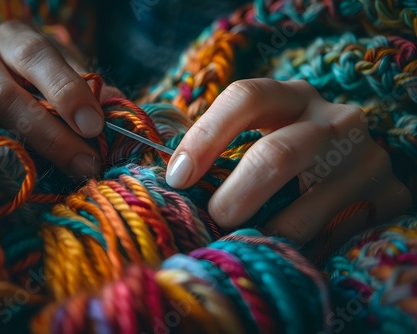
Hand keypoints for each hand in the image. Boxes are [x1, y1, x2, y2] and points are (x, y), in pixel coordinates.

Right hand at [0, 20, 119, 177]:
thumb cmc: (36, 72)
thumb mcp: (62, 68)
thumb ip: (87, 87)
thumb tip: (117, 112)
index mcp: (13, 40)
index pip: (36, 58)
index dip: (65, 92)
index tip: (93, 126)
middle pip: (2, 95)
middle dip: (49, 133)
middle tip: (85, 161)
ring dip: (32, 156)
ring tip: (70, 174)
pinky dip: (13, 164)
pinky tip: (41, 176)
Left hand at [166, 79, 411, 244]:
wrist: (364, 162)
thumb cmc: (296, 149)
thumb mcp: (268, 131)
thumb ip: (230, 146)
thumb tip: (176, 180)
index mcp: (294, 97)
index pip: (246, 97)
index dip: (206, 136)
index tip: (178, 176)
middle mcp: (335, 120)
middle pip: (276, 155)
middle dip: (235, 195)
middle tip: (214, 218)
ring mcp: (366, 160)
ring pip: (303, 213)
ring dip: (262, 235)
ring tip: (244, 241)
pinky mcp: (388, 197)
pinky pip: (328, 241)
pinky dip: (295, 253)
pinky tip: (282, 252)